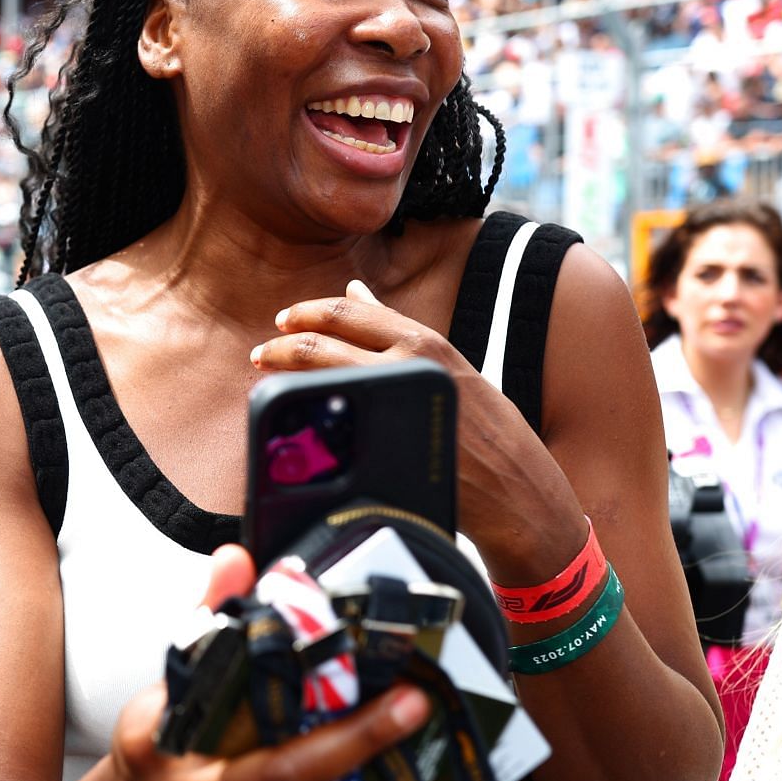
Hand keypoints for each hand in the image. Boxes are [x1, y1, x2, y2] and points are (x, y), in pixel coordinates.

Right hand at [106, 545, 430, 780]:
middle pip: (285, 778)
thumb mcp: (168, 680)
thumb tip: (237, 557)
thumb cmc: (159, 746)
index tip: (362, 666)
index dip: (289, 699)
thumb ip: (207, 618)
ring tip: (420, 741)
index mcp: (163, 747)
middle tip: (414, 705)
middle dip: (356, 742)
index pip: (229, 714)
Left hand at [252, 282, 584, 582]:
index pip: (348, 311)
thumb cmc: (486, 430)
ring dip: (285, 380)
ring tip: (269, 382)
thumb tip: (355, 288)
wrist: (519, 492)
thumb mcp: (452, 367)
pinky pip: (329, 428)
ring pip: (319, 383)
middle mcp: (409, 367)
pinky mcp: (386, 449)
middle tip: (262, 354)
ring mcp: (396, 409)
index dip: (306, 313)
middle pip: (323, 343)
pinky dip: (304, 420)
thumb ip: (398, 331)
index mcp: (425, 342)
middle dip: (282, 347)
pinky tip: (292, 423)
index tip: (283, 322)